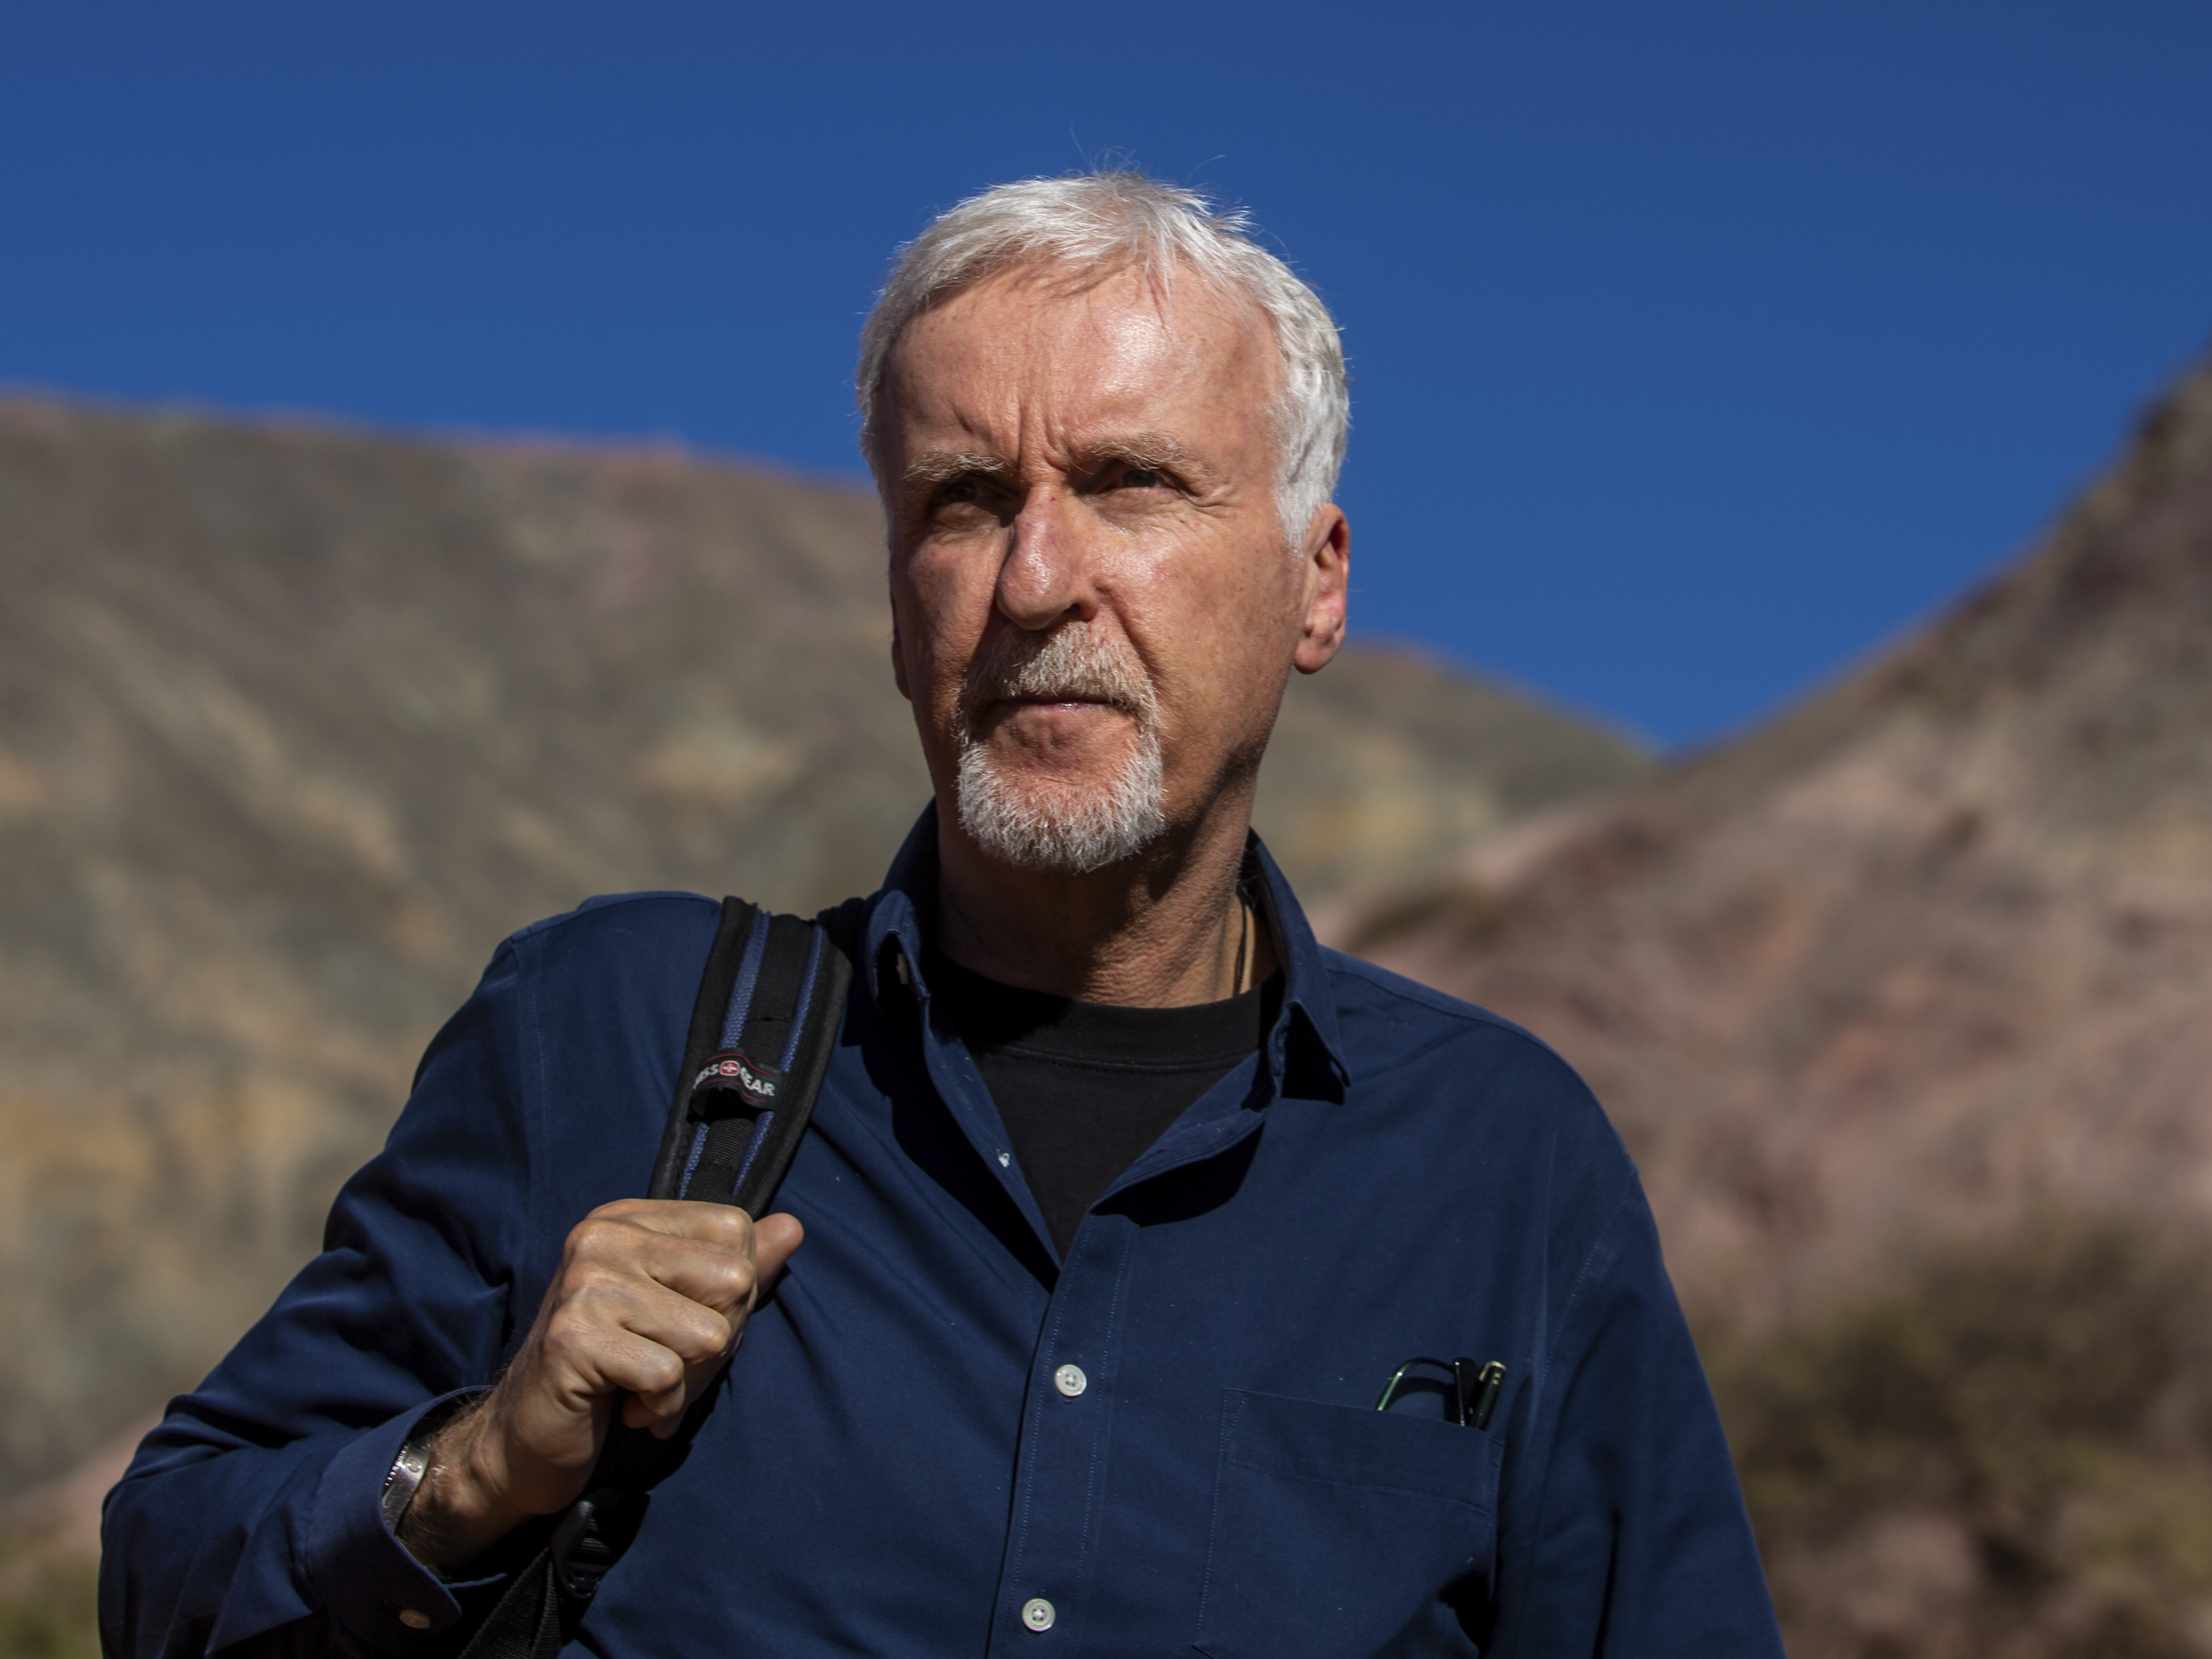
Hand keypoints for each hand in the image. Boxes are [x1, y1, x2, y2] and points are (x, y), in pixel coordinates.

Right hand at [396, 1200, 802, 1570]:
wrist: (527, 1439)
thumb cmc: (616, 1372)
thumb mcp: (683, 1311)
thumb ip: (737, 1268)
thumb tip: (792, 1227)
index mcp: (629, 1219)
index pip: (735, 1231)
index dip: (735, 1293)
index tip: (691, 1325)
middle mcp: (602, 1237)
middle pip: (731, 1281)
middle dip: (718, 1340)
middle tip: (671, 1365)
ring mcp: (584, 1284)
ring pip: (707, 1333)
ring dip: (689, 1381)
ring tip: (647, 1388)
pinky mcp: (574, 1339)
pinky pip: (667, 1375)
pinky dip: (662, 1407)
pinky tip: (628, 1408)